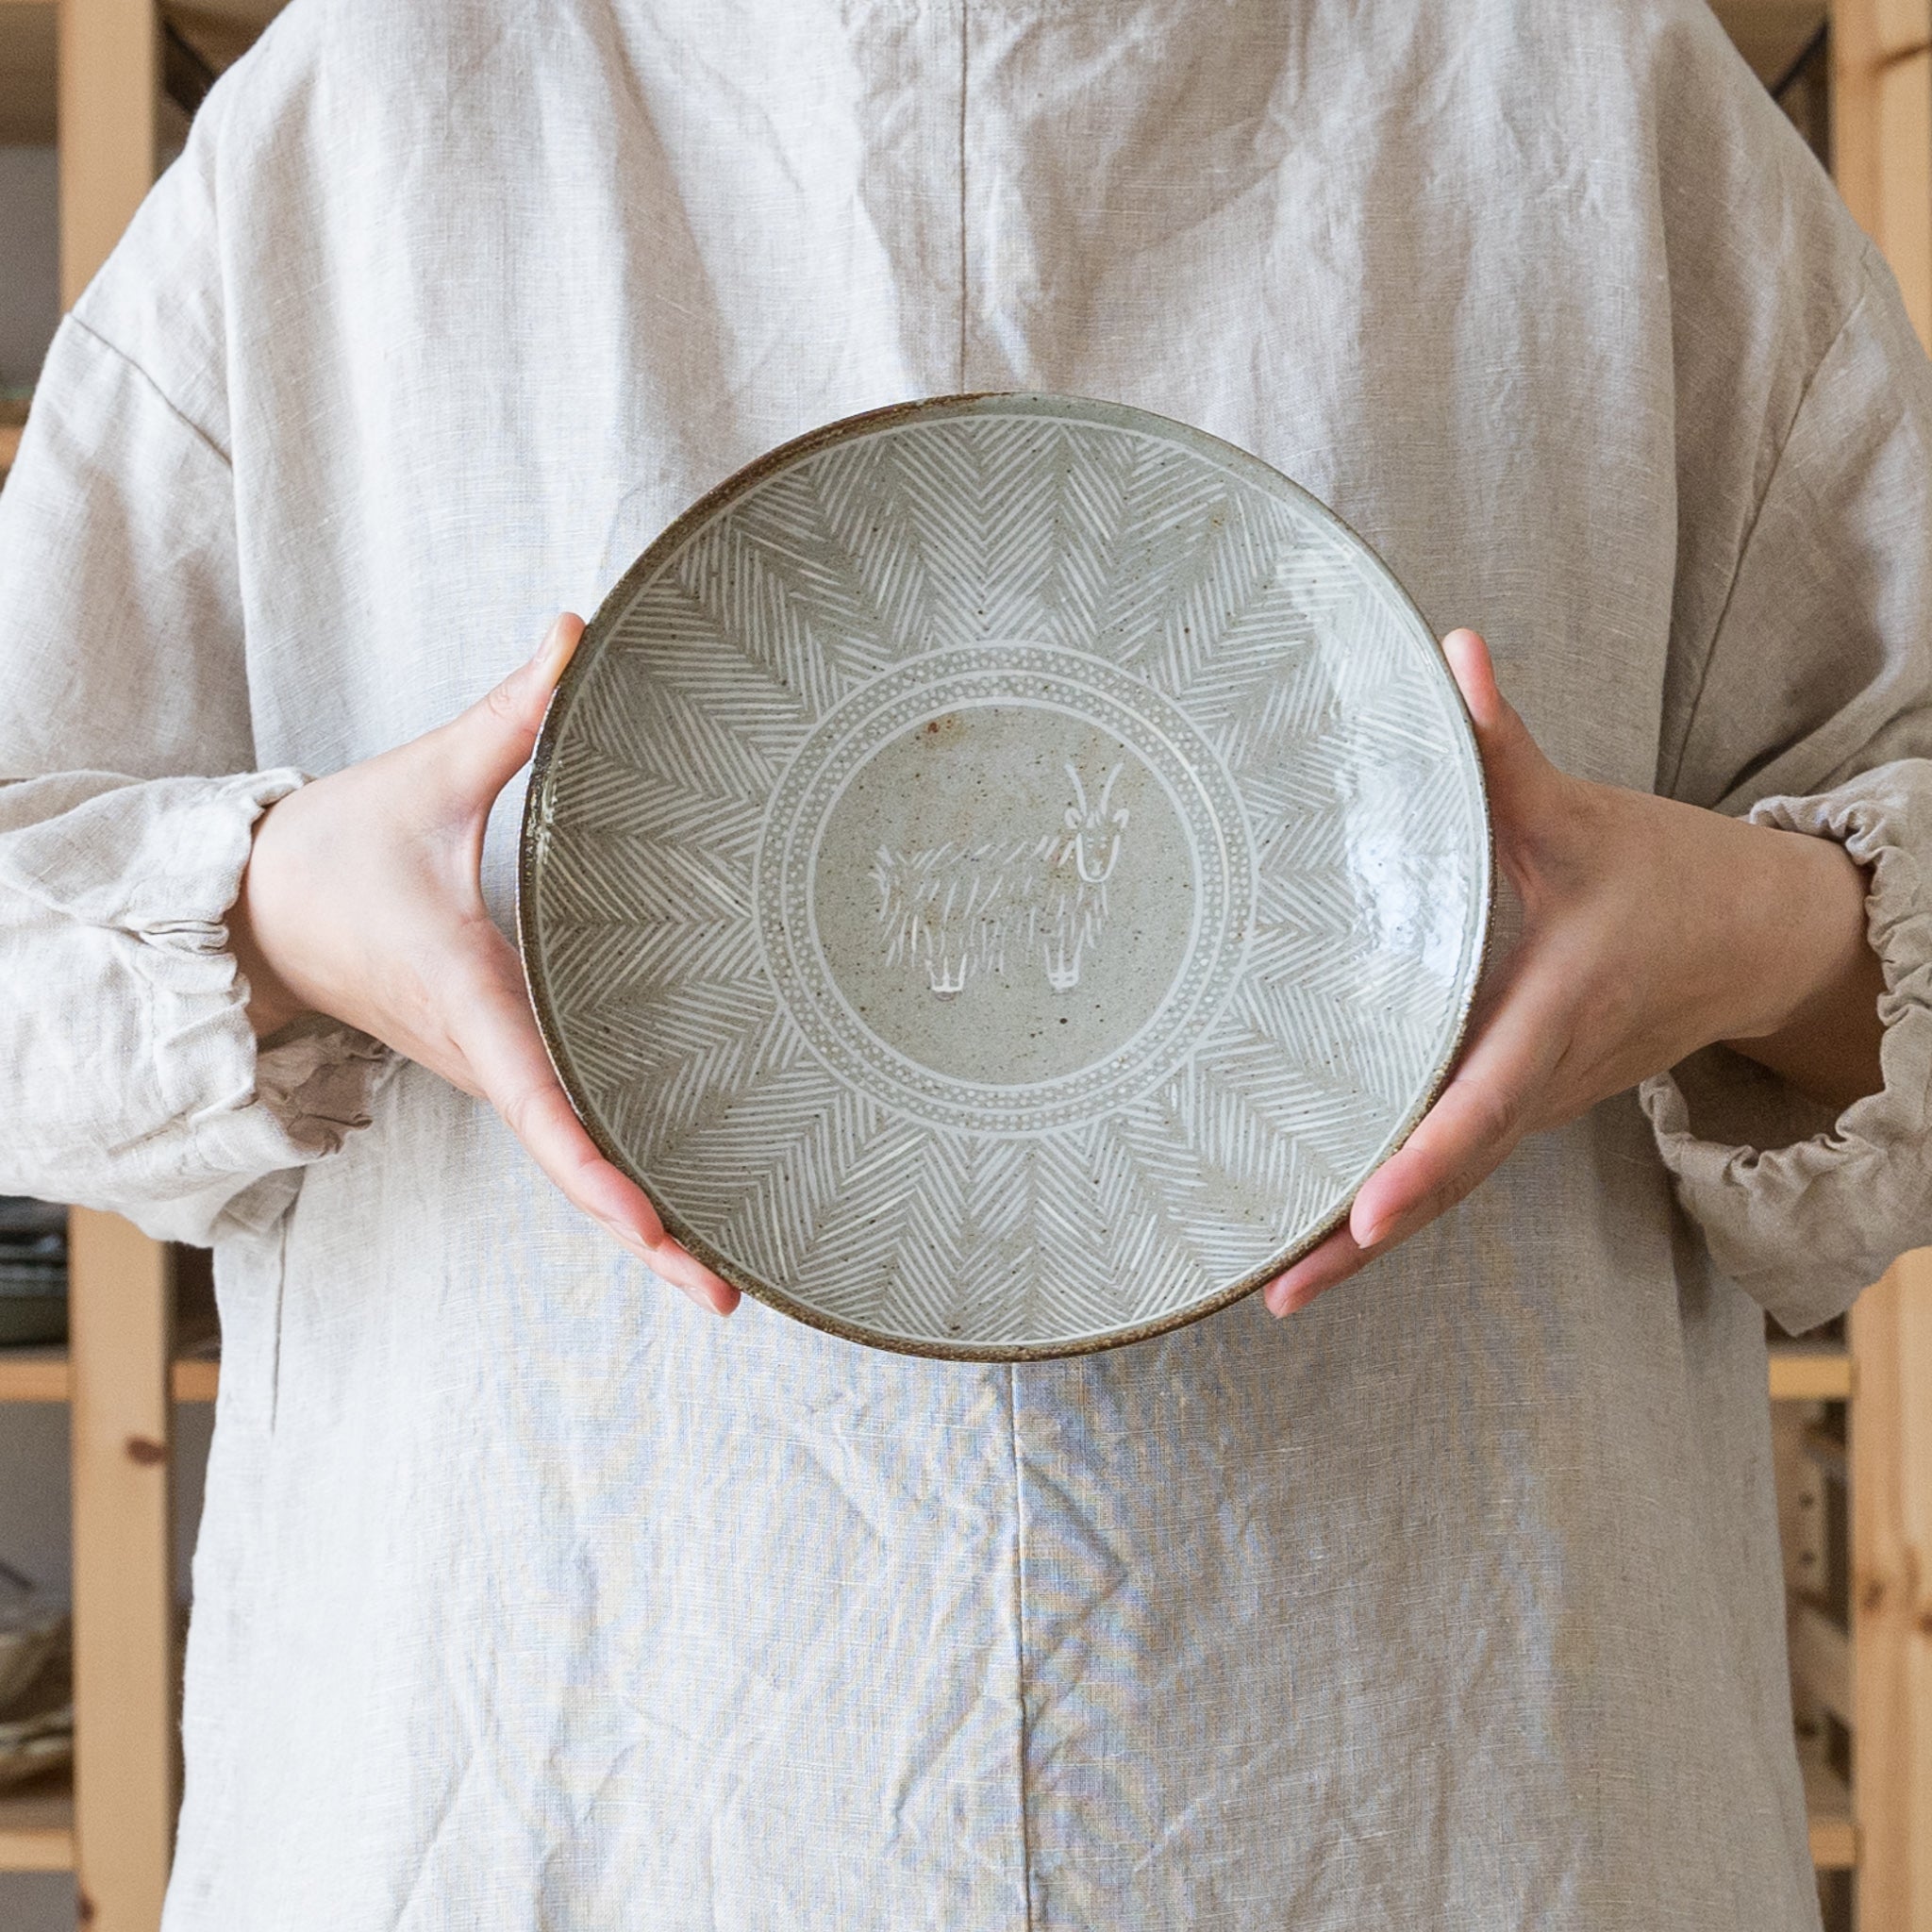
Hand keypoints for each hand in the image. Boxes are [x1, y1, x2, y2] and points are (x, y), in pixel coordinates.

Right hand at [227, 614, 739, 1316]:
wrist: (256, 908)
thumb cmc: (334, 851)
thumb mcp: (423, 780)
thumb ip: (511, 714)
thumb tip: (577, 631)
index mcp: (469, 1000)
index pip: (541, 1098)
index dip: (596, 1166)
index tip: (652, 1222)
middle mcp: (487, 1056)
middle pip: (573, 1166)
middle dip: (645, 1234)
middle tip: (729, 1295)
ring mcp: (495, 1071)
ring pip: (572, 1165)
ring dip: (641, 1224)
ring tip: (727, 1281)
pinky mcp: (503, 1065)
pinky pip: (567, 1139)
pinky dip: (619, 1184)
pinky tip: (682, 1208)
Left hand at [1262, 628, 1884, 1316]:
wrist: (1752, 943)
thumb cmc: (1663, 876)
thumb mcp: (1583, 811)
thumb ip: (1506, 745)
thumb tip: (1453, 648)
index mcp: (1556, 1012)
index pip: (1484, 1100)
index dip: (1426, 1159)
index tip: (1367, 1213)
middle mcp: (1537, 1080)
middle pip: (1446, 1176)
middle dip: (1362, 1238)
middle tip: (1271, 1285)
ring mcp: (1526, 1105)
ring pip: (1443, 1185)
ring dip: (1361, 1242)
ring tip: (1266, 1284)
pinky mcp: (1513, 1105)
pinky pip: (1445, 1166)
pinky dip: (1384, 1206)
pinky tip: (1309, 1236)